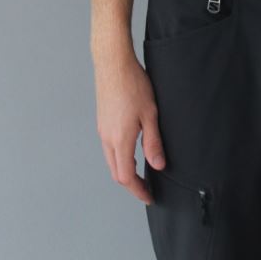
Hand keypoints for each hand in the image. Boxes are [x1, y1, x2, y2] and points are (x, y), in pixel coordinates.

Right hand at [94, 51, 166, 204]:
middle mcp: (107, 138)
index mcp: (120, 139)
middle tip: (146, 188)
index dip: (138, 190)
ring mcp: (102, 129)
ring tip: (141, 172)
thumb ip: (153, 142)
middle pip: (116, 172)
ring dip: (124, 170)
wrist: (113, 63)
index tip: (148, 196)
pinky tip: (131, 150)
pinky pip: (108, 147)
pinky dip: (119, 157)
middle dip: (131, 184)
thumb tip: (158, 166)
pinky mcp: (102, 121)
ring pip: (111, 160)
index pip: (126, 177)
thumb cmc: (133, 84)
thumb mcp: (150, 114)